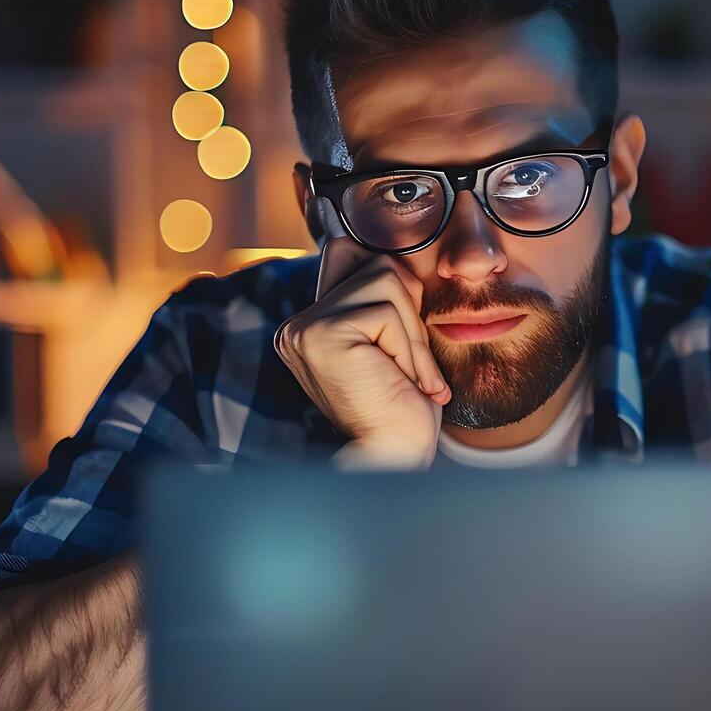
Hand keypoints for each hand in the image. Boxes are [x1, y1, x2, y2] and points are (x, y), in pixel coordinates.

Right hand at [275, 244, 451, 468]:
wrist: (395, 457)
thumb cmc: (402, 408)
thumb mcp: (392, 343)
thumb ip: (379, 301)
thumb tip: (395, 255)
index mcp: (309, 326)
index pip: (348, 252)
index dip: (389, 278)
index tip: (405, 330)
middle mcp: (298, 324)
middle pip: (377, 263)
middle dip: (410, 310)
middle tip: (410, 363)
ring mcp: (305, 328)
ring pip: (387, 280)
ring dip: (412, 332)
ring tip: (408, 375)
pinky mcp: (322, 334)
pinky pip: (388, 312)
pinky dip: (410, 348)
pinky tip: (406, 383)